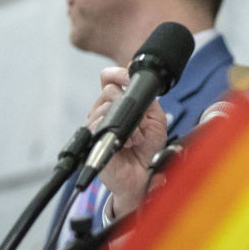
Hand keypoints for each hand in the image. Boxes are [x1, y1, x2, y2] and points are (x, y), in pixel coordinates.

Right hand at [87, 66, 167, 217]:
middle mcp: (104, 112)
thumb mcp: (156, 119)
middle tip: (141, 124)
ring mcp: (96, 125)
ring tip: (137, 138)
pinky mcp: (92, 139)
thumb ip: (148, 100)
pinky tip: (128, 142)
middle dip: (130, 105)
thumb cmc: (147, 149)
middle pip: (108, 90)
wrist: (143, 176)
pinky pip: (99, 123)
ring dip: (129, 122)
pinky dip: (120, 132)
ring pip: (105, 106)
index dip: (117, 74)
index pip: (108, 79)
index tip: (128, 77)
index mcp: (118, 104)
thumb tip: (137, 82)